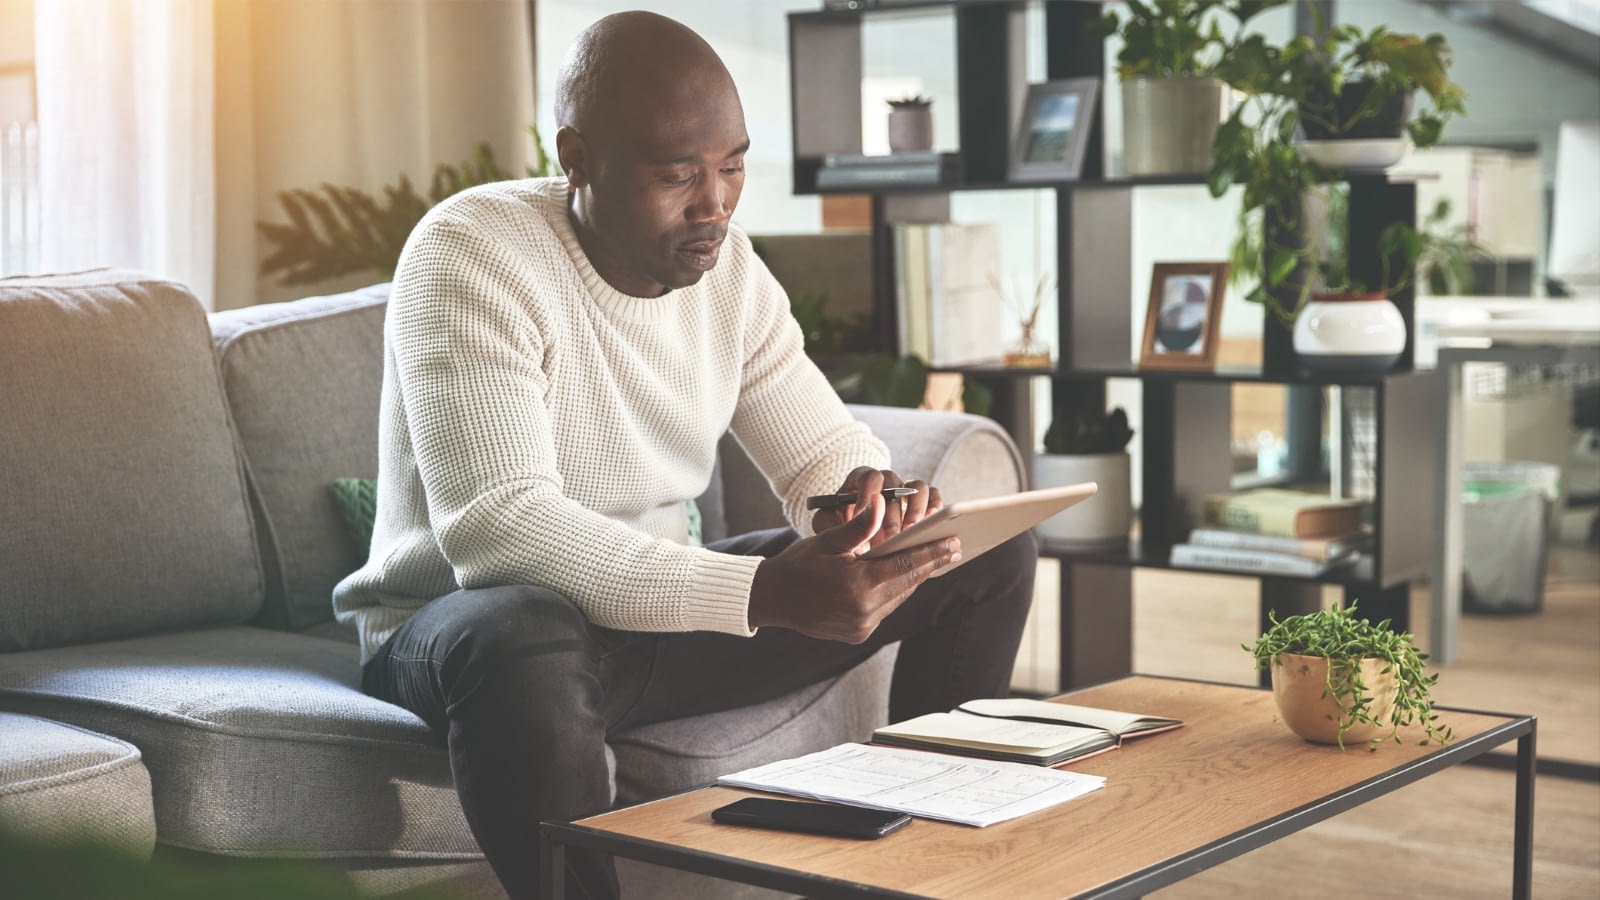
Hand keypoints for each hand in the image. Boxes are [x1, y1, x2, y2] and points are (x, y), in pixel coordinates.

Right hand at [750, 496, 960, 643]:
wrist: (771, 600)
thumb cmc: (797, 565)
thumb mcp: (827, 541)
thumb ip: (859, 526)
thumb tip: (882, 505)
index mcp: (856, 586)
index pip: (906, 565)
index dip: (933, 553)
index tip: (954, 543)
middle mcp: (863, 611)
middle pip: (908, 582)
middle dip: (931, 564)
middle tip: (953, 548)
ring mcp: (861, 626)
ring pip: (899, 596)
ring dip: (914, 578)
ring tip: (933, 560)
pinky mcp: (858, 633)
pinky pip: (886, 608)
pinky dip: (895, 591)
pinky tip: (904, 576)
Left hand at [810, 466, 940, 548]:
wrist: (852, 554)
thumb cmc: (838, 540)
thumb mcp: (829, 531)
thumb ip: (836, 524)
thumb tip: (855, 516)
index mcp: (858, 483)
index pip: (868, 477)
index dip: (868, 494)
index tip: (864, 517)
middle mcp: (884, 484)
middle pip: (894, 483)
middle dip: (891, 513)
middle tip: (888, 538)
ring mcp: (904, 492)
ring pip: (917, 487)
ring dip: (915, 511)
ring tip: (911, 535)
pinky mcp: (922, 505)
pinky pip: (934, 498)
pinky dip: (934, 509)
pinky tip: (931, 528)